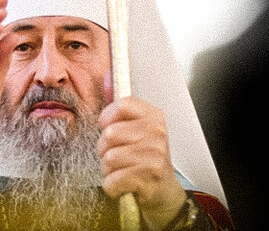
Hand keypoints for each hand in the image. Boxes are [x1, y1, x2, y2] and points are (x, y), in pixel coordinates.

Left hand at [97, 95, 186, 229]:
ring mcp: (155, 156)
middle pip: (109, 134)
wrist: (163, 191)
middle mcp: (157, 133)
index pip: (121, 105)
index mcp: (154, 116)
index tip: (108, 127)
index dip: (107, 118)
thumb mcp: (136, 128)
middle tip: (116, 156)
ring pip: (109, 158)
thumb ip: (119, 105)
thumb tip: (106, 76)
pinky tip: (123, 184)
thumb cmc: (145, 158)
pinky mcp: (149, 178)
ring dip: (108, 169)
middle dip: (104, 149)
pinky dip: (112, 186)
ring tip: (121, 170)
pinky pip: (112, 180)